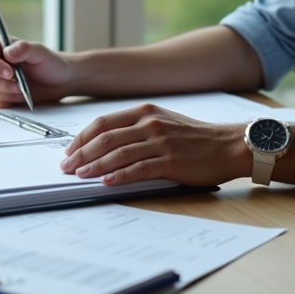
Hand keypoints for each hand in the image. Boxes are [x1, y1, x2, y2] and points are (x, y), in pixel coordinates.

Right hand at [0, 39, 73, 108]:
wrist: (60, 82)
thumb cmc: (50, 63)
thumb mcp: (40, 53)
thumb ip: (24, 49)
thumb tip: (7, 52)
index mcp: (0, 48)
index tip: (9, 73)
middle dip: (0, 84)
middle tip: (19, 86)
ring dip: (4, 94)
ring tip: (23, 91)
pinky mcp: (0, 95)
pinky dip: (3, 103)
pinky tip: (17, 99)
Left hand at [59, 104, 247, 186]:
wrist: (228, 145)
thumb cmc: (196, 138)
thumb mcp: (164, 123)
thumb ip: (137, 129)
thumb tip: (105, 144)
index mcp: (145, 112)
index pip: (103, 122)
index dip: (82, 137)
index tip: (69, 150)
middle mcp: (150, 123)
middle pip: (105, 137)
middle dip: (81, 153)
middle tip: (66, 166)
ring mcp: (160, 142)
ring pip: (117, 153)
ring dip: (94, 166)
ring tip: (80, 175)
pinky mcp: (170, 161)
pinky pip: (138, 169)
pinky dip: (119, 175)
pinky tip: (106, 181)